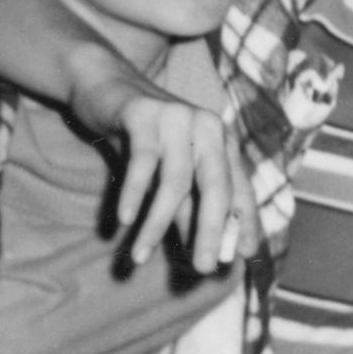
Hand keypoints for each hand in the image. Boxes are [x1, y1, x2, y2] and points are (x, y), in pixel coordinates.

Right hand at [66, 46, 259, 270]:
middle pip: (217, 186)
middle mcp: (208, 128)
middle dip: (212, 230)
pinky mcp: (145, 115)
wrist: (107, 87)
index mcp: (222, 142)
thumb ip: (189, 209)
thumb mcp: (170, 174)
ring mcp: (178, 118)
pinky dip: (134, 194)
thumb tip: (205, 250)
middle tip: (205, 267)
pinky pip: (143, 162)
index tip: (244, 255)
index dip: (245, 222)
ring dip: (157, 223)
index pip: (241, 188)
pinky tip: (124, 219)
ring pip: (176, 181)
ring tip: (140, 256)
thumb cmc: (144, 138)